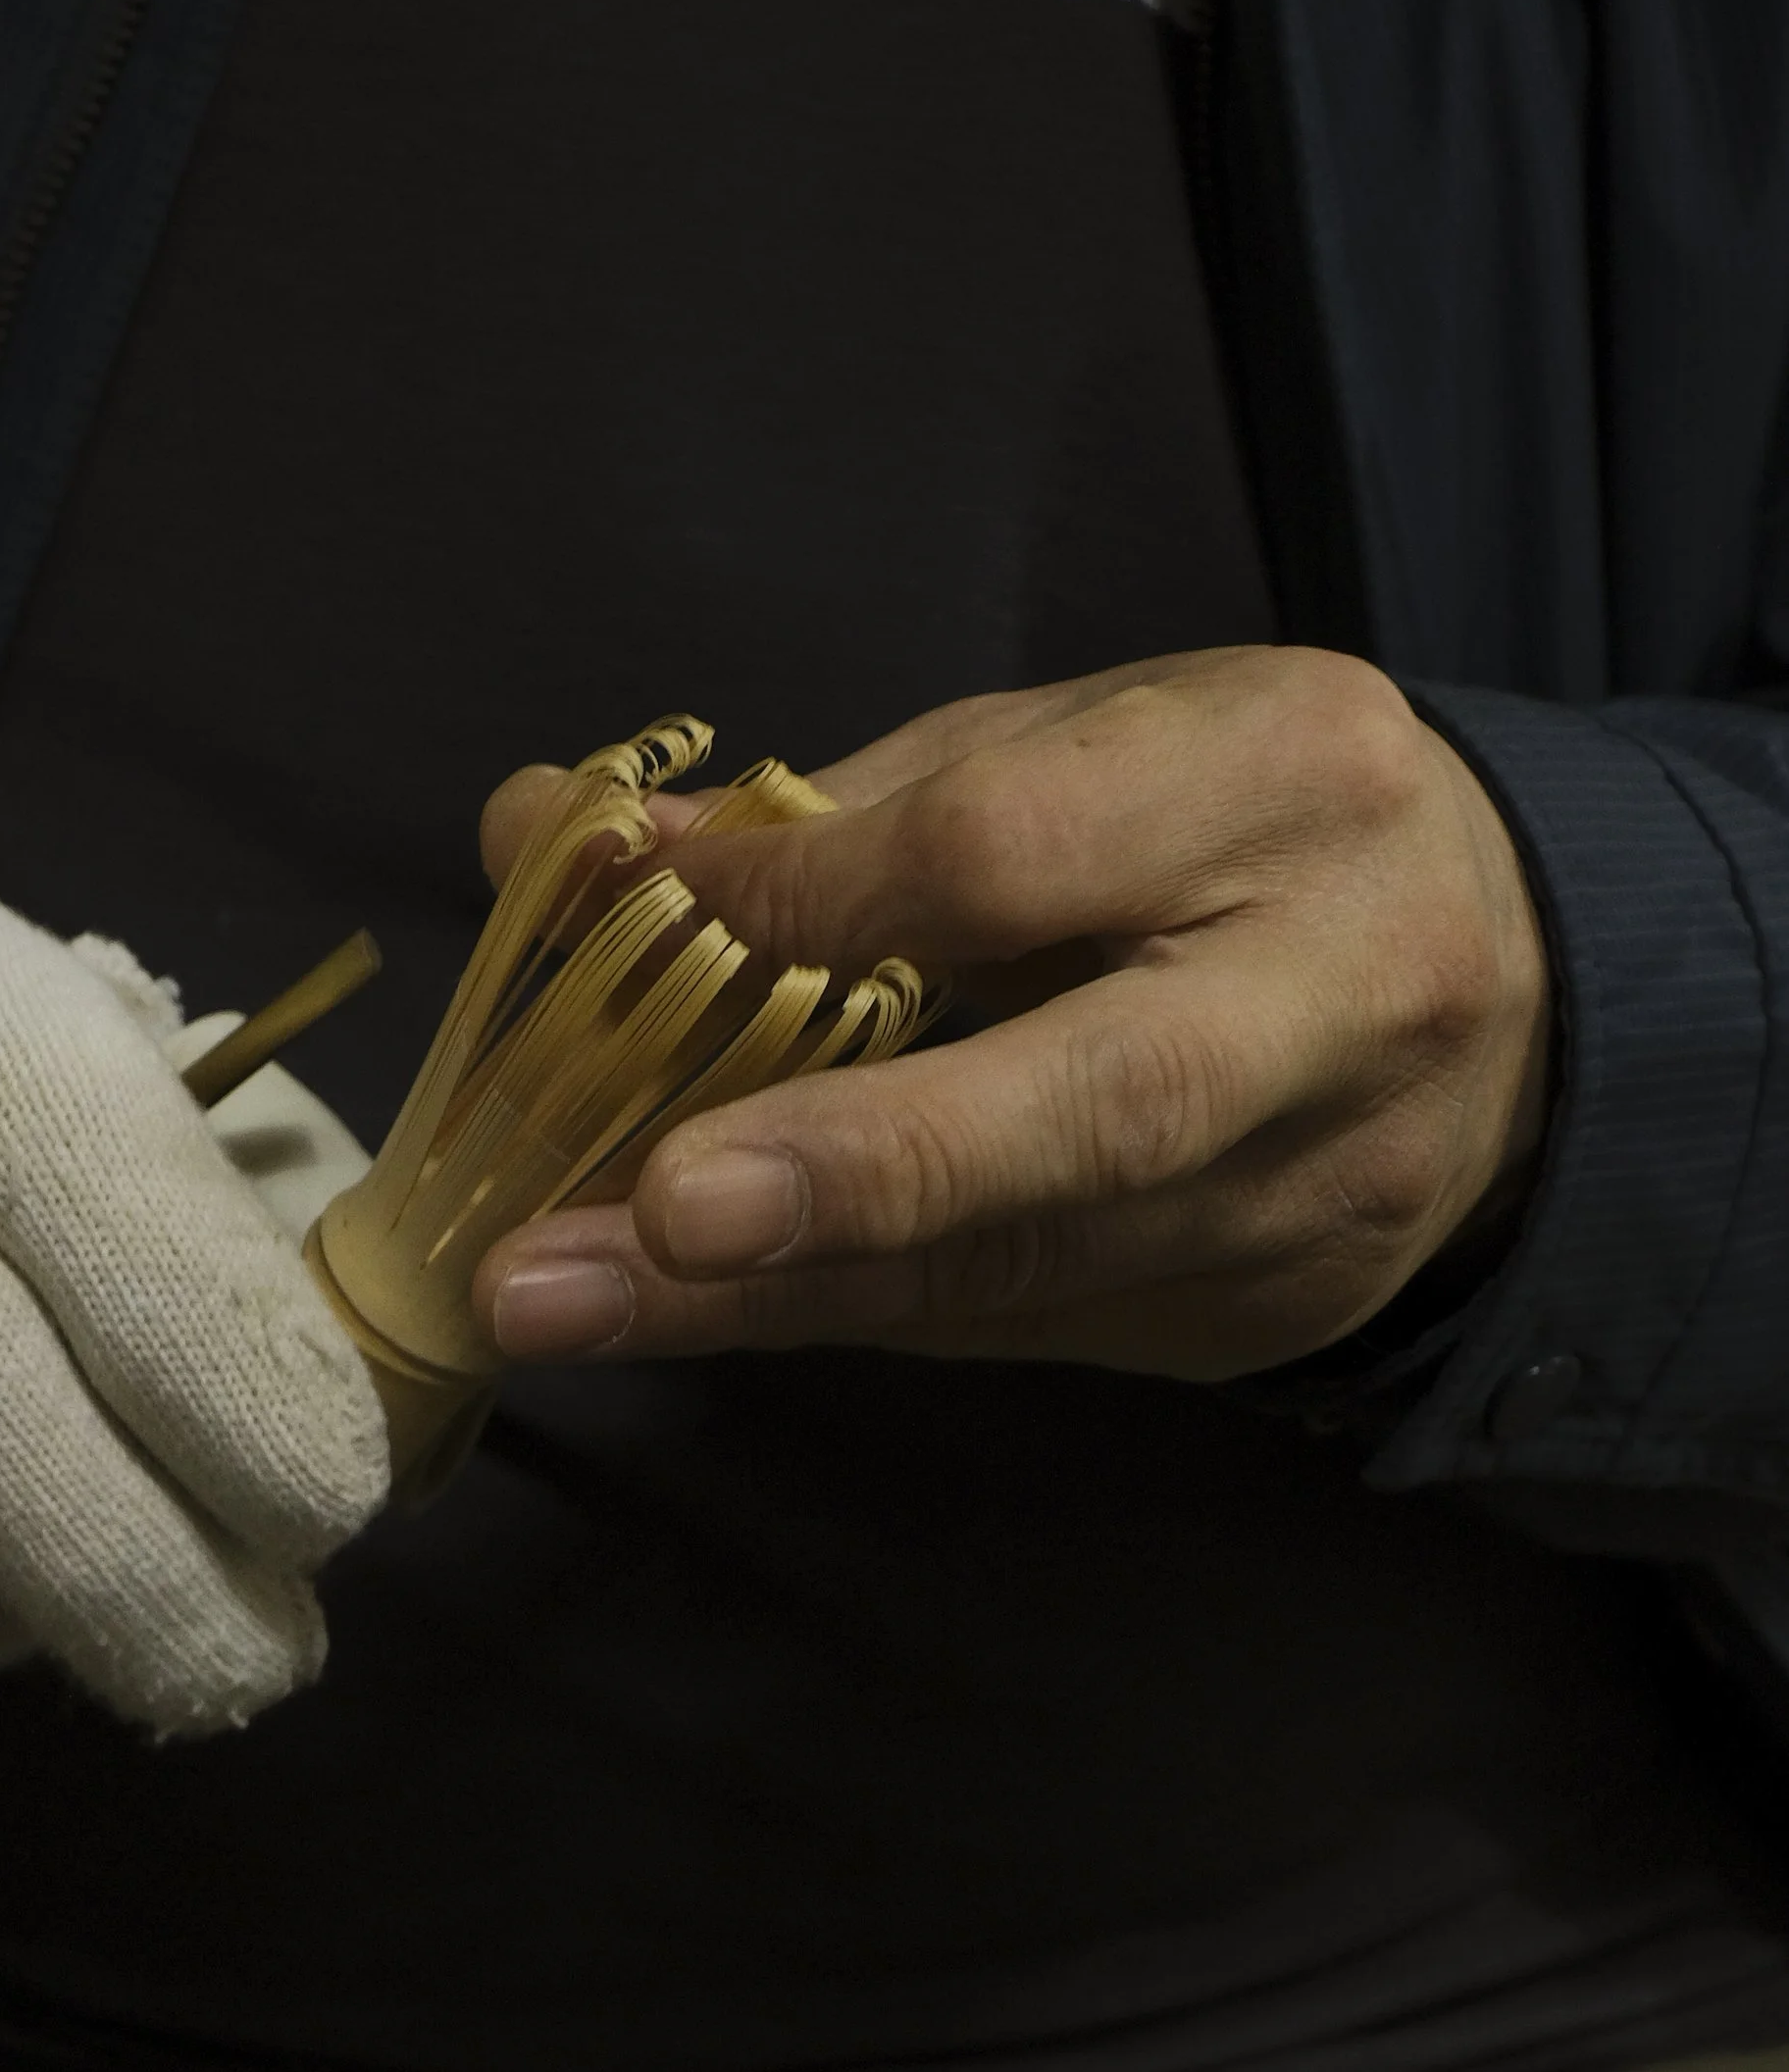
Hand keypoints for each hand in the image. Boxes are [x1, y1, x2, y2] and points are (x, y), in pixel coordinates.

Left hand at [475, 647, 1552, 1380]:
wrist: (1520, 1013)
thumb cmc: (1243, 840)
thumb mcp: (1079, 749)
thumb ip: (831, 814)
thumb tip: (552, 841)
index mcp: (1288, 783)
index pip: (1021, 850)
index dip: (811, 896)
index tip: (624, 907)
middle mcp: (1333, 998)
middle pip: (1094, 1104)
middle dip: (858, 1165)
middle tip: (658, 1210)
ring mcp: (1312, 1188)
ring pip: (1018, 1260)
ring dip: (765, 1292)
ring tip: (559, 1297)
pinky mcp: (1256, 1315)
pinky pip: (1010, 1322)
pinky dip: (831, 1309)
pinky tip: (678, 1311)